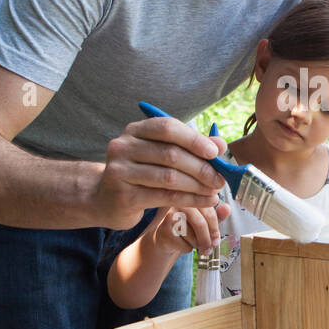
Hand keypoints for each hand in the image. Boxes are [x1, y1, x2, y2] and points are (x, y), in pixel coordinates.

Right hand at [94, 116, 228, 229]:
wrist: (108, 200)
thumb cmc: (142, 174)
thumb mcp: (163, 156)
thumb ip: (191, 147)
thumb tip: (221, 144)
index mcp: (135, 130)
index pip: (167, 127)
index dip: (193, 139)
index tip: (215, 153)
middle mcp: (123, 146)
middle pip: (170, 154)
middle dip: (201, 167)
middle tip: (220, 179)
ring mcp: (120, 171)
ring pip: (169, 177)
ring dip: (197, 185)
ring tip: (215, 191)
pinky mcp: (124, 196)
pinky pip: (164, 196)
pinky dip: (190, 199)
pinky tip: (206, 201)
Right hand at [149, 203, 232, 255]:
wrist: (166, 238)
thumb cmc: (187, 227)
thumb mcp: (205, 220)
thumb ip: (217, 215)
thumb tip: (227, 208)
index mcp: (193, 197)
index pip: (209, 212)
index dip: (215, 229)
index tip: (217, 240)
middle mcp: (180, 203)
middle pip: (200, 224)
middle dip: (207, 240)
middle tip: (210, 249)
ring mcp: (170, 216)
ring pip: (192, 236)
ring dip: (196, 245)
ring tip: (192, 242)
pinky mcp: (164, 230)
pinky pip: (184, 244)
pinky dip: (187, 249)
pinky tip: (181, 243)